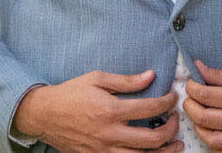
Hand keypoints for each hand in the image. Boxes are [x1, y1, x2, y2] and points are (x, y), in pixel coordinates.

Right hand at [12, 68, 182, 151]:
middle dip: (171, 130)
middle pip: (152, 139)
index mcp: (110, 110)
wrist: (45, 115)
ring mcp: (104, 150)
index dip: (167, 103)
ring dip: (164, 152)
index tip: (172, 98)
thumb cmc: (71, 94)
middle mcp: (110, 133)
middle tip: (175, 121)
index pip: (149, 109)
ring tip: (176, 145)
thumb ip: (125, 80)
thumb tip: (151, 76)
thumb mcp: (96, 78)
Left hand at [182, 60, 221, 151]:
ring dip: (198, 127)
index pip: (206, 95)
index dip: (192, 87)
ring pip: (212, 139)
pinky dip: (215, 147)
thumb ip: (221, 74)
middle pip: (204, 118)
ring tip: (198, 115)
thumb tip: (198, 69)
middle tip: (190, 98)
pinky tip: (212, 133)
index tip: (190, 82)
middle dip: (190, 106)